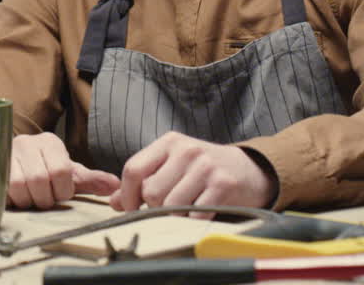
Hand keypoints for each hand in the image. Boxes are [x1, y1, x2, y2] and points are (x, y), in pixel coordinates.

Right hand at [8, 133, 119, 209]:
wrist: (14, 163)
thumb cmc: (45, 170)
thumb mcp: (69, 173)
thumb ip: (91, 180)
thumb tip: (116, 185)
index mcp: (50, 142)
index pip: (61, 171)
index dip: (62, 190)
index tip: (59, 192)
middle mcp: (28, 143)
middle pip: (39, 180)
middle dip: (44, 197)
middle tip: (44, 197)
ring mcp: (7, 153)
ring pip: (19, 186)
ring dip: (28, 200)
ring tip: (31, 196)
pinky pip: (3, 189)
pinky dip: (12, 199)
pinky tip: (17, 195)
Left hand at [110, 132, 274, 212]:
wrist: (249, 170)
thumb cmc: (204, 170)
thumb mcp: (172, 166)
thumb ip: (144, 179)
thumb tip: (114, 202)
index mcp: (169, 142)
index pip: (134, 169)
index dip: (127, 194)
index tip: (130, 209)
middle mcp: (187, 151)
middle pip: (151, 191)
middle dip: (154, 207)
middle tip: (167, 207)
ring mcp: (206, 167)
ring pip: (171, 206)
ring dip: (175, 216)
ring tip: (186, 209)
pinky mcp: (223, 186)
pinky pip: (195, 215)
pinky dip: (193, 221)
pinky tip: (200, 213)